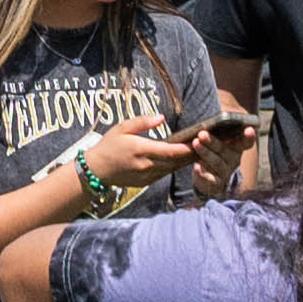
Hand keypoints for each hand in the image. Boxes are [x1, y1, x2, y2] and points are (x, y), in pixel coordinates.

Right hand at [84, 118, 213, 193]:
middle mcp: (146, 165)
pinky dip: (173, 168)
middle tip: (205, 146)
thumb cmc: (109, 145)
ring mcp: (147, 176)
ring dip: (184, 162)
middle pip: (175, 161)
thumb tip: (161, 117)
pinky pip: (164, 174)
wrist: (97, 169)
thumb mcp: (122, 128)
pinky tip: (180, 161)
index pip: (170, 150)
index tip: (198, 140)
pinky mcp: (146, 183)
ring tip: (197, 152)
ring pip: (171, 169)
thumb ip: (143, 122)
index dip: (186, 147)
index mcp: (141, 150)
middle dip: (190, 154)